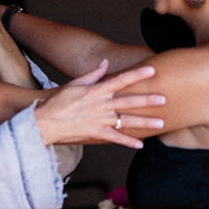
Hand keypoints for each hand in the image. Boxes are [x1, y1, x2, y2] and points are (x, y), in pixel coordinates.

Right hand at [34, 60, 165, 148]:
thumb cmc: (57, 101)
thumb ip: (92, 74)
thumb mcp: (74, 84)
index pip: (121, 80)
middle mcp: (101, 105)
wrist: (44, 121)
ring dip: (144, 122)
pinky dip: (128, 142)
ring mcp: (99, 120)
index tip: (152, 70)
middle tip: (164, 99)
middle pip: (128, 101)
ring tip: (161, 122)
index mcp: (96, 90)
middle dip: (147, 100)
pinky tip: (140, 144)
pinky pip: (115, 138)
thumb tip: (105, 63)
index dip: (137, 75)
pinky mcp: (95, 133)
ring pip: (126, 120)